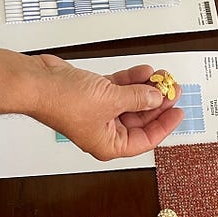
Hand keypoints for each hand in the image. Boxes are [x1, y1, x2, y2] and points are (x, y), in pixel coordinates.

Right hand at [28, 56, 183, 160]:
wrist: (38, 82)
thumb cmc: (63, 101)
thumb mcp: (111, 100)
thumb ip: (138, 99)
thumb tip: (157, 98)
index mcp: (109, 144)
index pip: (146, 140)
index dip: (165, 126)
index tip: (179, 112)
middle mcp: (104, 130)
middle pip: (140, 119)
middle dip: (157, 103)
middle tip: (172, 89)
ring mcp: (99, 111)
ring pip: (131, 101)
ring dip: (146, 89)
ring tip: (162, 78)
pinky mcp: (93, 94)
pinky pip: (119, 89)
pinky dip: (131, 81)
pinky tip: (144, 72)